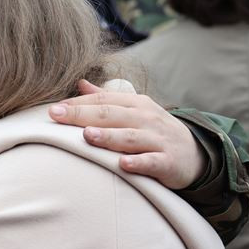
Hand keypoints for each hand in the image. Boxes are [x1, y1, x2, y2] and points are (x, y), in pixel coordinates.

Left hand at [49, 79, 207, 188]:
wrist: (195, 154)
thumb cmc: (153, 130)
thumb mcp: (133, 109)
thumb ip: (106, 98)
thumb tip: (80, 83)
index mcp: (135, 103)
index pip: (103, 100)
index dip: (77, 104)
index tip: (53, 109)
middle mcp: (146, 118)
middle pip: (111, 115)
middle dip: (83, 115)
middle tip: (57, 116)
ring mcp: (158, 139)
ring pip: (130, 137)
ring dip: (109, 136)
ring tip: (88, 136)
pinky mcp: (168, 162)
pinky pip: (152, 162)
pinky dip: (138, 163)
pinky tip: (122, 164)